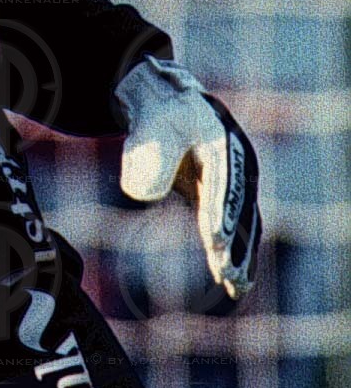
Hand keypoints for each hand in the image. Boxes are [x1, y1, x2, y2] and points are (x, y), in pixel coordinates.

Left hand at [114, 57, 259, 303]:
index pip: (221, 186)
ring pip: (243, 223)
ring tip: (236, 286)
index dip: (220, 214)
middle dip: (236, 244)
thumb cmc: (158, 113)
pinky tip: (233, 278)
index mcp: (223, 145)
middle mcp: (237, 165)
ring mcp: (235, 181)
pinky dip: (234, 251)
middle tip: (228, 276)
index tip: (215, 241)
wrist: (167, 101)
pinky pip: (234, 227)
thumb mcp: (152, 124)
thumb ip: (150, 154)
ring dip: (240, 255)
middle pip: (239, 209)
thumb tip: (144, 194)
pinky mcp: (223, 195)